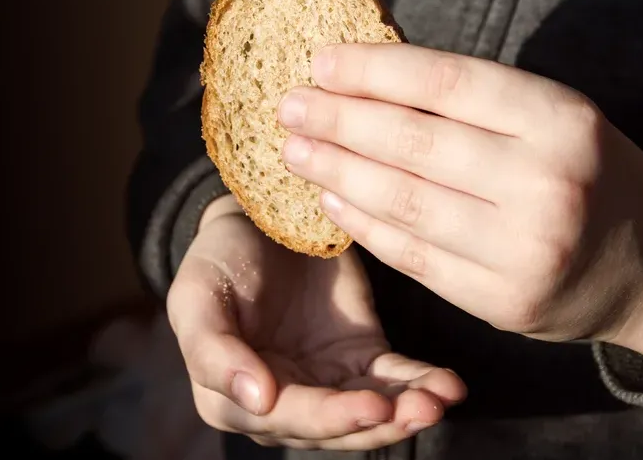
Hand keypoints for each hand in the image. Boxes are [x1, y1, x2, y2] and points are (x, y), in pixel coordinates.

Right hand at [167, 195, 465, 450]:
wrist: (255, 216)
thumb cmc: (216, 259)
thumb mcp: (195, 296)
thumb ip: (212, 351)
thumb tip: (256, 402)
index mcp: (231, 398)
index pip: (286, 419)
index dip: (329, 418)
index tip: (371, 406)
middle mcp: (281, 403)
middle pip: (336, 427)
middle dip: (381, 421)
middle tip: (422, 408)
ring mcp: (324, 383)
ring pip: (371, 411)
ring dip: (408, 411)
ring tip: (440, 398)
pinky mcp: (359, 358)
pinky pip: (394, 381)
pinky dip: (421, 384)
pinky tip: (447, 385)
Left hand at [277, 42, 642, 371]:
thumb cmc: (587, 172)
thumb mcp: (552, 117)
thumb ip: (473, 102)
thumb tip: (366, 76)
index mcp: (559, 118)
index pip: (445, 83)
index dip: (373, 70)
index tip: (320, 61)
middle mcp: (545, 182)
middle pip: (413, 143)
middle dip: (339, 119)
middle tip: (288, 105)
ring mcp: (524, 249)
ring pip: (404, 201)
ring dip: (337, 171)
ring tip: (294, 149)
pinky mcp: (503, 301)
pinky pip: (413, 256)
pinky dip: (363, 225)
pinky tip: (330, 199)